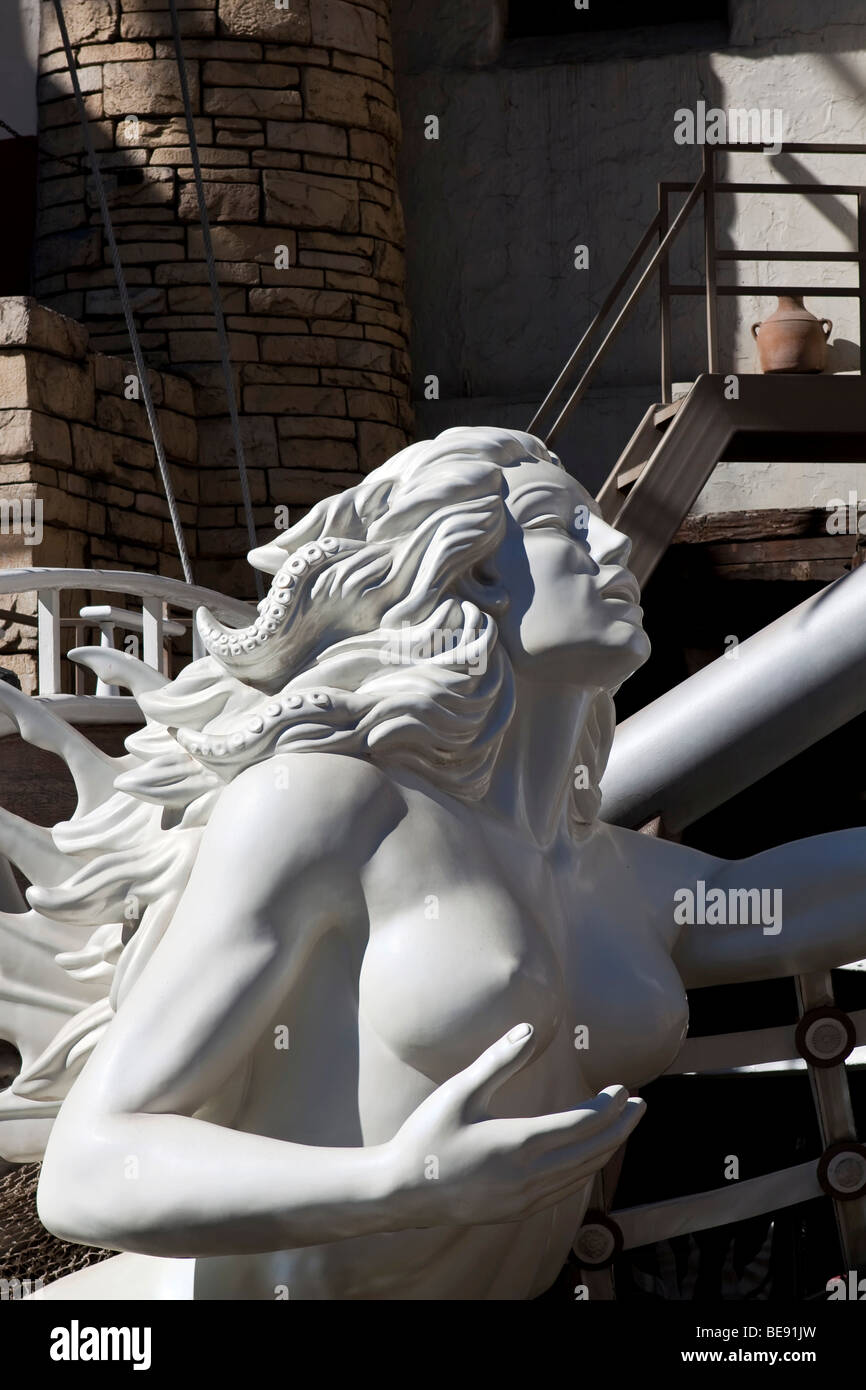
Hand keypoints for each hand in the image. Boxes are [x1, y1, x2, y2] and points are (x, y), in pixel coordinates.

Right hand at [385, 1022, 644, 1226]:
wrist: (401, 1191)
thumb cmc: (427, 1135)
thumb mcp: (459, 1091)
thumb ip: (498, 1060)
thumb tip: (529, 1029)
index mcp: (518, 1144)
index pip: (581, 1124)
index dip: (607, 1106)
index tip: (624, 1088)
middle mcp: (529, 1177)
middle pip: (592, 1152)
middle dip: (621, 1128)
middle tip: (641, 1106)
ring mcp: (525, 1199)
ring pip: (582, 1175)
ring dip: (607, 1150)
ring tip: (622, 1128)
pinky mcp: (517, 1211)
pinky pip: (565, 1191)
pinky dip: (585, 1171)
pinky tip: (587, 1158)